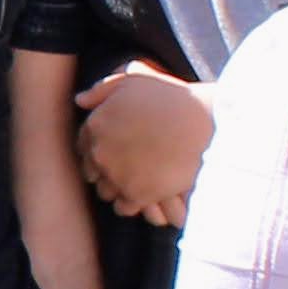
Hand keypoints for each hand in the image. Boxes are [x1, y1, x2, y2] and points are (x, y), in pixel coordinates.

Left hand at [80, 63, 213, 225]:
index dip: (95, 146)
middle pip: (92, 170)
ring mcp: (117, 175)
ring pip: (106, 191)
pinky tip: (145, 194)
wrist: (207, 125)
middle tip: (127, 164)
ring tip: (136, 180)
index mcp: (95, 124)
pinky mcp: (137, 195)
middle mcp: (100, 152)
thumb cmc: (172, 99)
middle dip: (105, 168)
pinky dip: (132, 202)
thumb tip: (80, 101)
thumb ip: (102, 89)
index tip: (112, 147)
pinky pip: (123, 207)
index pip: (82, 144)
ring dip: (117, 187)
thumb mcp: (134, 81)